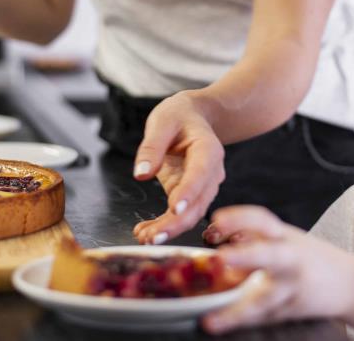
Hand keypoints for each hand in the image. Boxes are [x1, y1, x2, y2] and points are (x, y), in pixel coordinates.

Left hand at [132, 91, 225, 244]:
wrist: (193, 117)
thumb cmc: (179, 116)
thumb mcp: (162, 121)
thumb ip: (152, 146)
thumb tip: (142, 174)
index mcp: (208, 150)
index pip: (201, 173)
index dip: (189, 191)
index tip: (175, 208)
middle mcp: (211, 172)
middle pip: (198, 202)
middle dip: (176, 222)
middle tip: (153, 237)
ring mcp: (203, 186)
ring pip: (191, 214)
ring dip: (170, 229)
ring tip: (145, 237)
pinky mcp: (190, 194)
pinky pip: (180, 214)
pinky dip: (164, 225)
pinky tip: (145, 231)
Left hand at [201, 206, 353, 333]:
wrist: (351, 284)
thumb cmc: (310, 257)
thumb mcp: (286, 238)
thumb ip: (255, 236)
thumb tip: (214, 233)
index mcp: (285, 237)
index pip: (262, 221)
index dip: (239, 218)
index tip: (216, 220)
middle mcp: (291, 260)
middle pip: (270, 256)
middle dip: (246, 256)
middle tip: (221, 257)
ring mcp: (293, 288)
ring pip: (265, 300)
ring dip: (238, 310)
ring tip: (211, 319)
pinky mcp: (292, 310)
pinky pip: (262, 318)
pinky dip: (238, 321)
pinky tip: (215, 324)